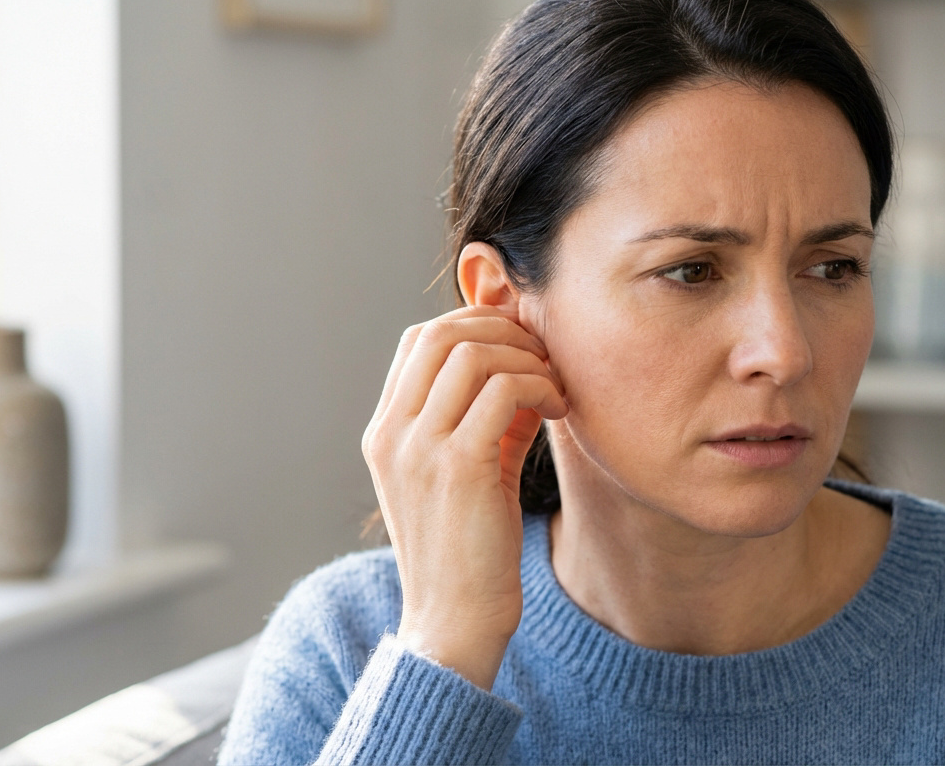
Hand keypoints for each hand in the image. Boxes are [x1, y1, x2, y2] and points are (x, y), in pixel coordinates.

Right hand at [361, 304, 567, 689]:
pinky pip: (503, 390)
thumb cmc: (467, 548)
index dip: (473, 324)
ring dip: (526, 358)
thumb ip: (486, 416)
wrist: (454, 620)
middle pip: (441, 333)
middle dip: (501, 329)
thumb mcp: (468, 469)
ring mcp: (419, 449)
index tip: (519, 346)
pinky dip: (540, 386)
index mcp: (384, 432)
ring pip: (473, 354)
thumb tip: (524, 363)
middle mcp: (392, 433)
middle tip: (542, 356)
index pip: (418, 340)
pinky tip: (559, 409)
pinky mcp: (458, 467)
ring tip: (553, 387)